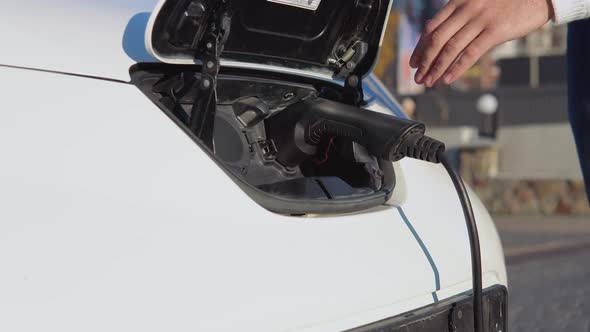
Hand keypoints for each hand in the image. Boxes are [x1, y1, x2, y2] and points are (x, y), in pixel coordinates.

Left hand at [409, 0, 553, 86]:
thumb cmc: (508, 1)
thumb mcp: (478, 3)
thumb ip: (461, 18)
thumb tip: (444, 40)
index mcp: (458, 1)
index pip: (431, 27)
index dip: (420, 47)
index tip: (414, 62)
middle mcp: (466, 9)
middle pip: (436, 39)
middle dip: (424, 61)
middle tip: (418, 77)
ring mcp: (480, 19)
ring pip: (450, 49)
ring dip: (436, 68)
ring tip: (429, 82)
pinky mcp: (495, 31)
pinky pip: (469, 54)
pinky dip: (455, 69)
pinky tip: (447, 79)